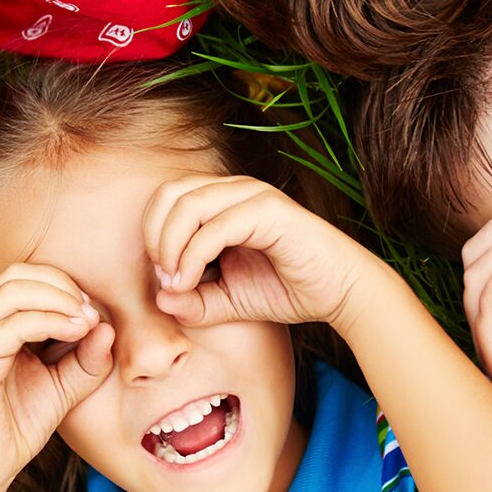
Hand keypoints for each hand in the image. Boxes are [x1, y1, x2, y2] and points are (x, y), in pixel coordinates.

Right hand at [0, 263, 114, 491]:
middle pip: (18, 274)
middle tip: (92, 311)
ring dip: (58, 298)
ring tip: (86, 320)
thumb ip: (86, 359)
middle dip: (62, 284)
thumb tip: (107, 327)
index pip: (26, 277)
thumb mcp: (63, 387)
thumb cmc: (17, 425)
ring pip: (14, 290)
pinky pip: (13, 324)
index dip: (64, 285)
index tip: (94, 312)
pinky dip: (49, 320)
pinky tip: (75, 332)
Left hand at [144, 174, 372, 329]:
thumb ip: (193, 301)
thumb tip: (160, 299)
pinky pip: (216, 226)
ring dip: (169, 245)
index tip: (161, 277)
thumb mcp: (228, 301)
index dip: (151, 234)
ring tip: (175, 281)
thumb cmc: (287, 289)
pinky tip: (190, 282)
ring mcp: (253, 196)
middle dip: (154, 235)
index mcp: (222, 200)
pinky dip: (193, 255)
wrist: (340, 293)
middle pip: (170, 193)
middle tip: (163, 276)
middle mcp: (235, 190)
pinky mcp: (269, 211)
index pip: (167, 198)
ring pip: (188, 203)